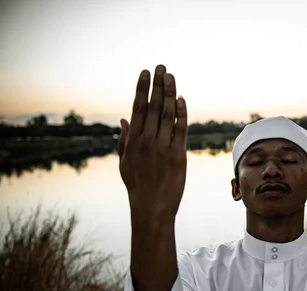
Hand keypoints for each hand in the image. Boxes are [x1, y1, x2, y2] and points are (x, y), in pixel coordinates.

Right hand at [118, 65, 187, 222]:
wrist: (151, 208)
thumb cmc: (137, 187)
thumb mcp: (124, 163)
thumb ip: (124, 140)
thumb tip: (124, 119)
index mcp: (132, 142)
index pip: (137, 108)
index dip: (141, 89)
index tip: (145, 73)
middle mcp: (146, 142)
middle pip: (152, 106)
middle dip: (156, 84)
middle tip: (161, 66)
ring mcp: (162, 148)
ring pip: (166, 114)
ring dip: (169, 93)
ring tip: (171, 76)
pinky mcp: (177, 156)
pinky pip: (180, 130)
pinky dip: (181, 113)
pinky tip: (182, 99)